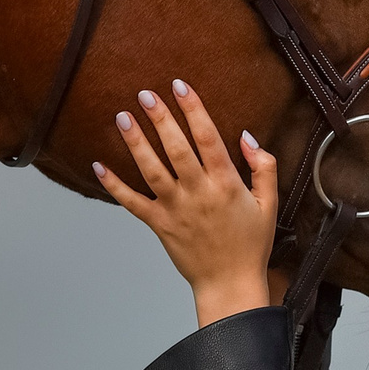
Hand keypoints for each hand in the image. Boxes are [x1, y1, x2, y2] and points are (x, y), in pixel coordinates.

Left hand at [96, 79, 281, 326]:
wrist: (230, 283)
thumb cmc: (250, 244)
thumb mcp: (269, 204)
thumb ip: (263, 167)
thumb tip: (246, 137)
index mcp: (227, 184)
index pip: (208, 138)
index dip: (193, 109)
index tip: (180, 86)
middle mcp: (199, 193)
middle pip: (176, 149)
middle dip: (160, 119)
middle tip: (145, 94)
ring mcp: (177, 209)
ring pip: (152, 171)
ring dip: (136, 143)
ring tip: (122, 118)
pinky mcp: (160, 225)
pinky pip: (133, 203)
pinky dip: (115, 186)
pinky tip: (99, 166)